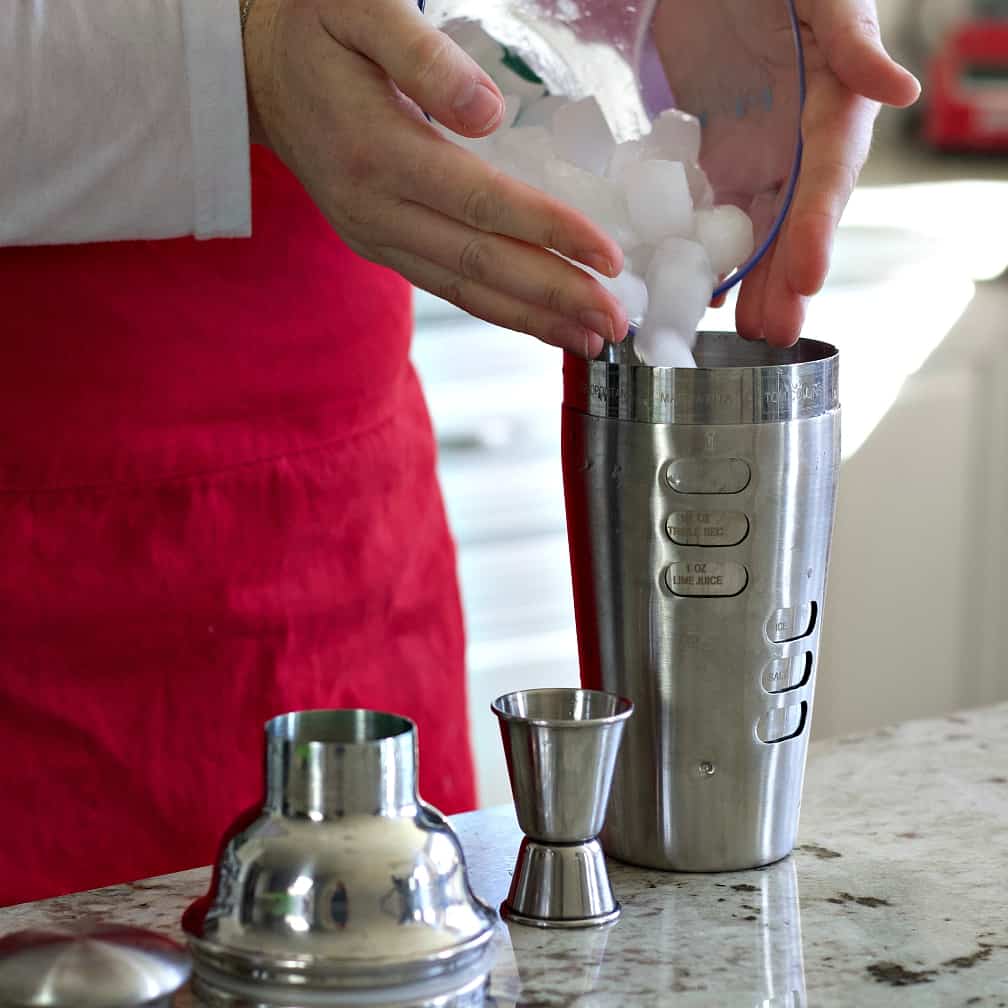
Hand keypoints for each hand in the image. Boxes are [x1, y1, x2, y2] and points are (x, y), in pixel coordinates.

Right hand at [242, 0, 626, 356]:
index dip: (550, 232)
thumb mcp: (360, 9)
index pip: (483, 204)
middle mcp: (375, 210)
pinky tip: (537, 323)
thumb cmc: (315, 31)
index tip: (608, 258)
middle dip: (555, 296)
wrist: (257, 75)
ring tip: (590, 339)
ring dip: (532, 318)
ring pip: (464, 289)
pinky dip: (497, 309)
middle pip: (481, 263)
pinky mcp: (377, 246)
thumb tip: (489, 113)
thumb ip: (423, 56)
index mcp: (379, 153)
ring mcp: (374, 236)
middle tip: (615, 321)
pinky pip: (445, 286)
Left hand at [652, 0, 919, 344]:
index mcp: (832, 103)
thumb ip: (852, 39)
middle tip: (775, 330)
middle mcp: (799, 139)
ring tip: (747, 329)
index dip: (817, 227)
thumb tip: (899, 93)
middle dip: (787, 278)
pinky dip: (710, 250)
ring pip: (759, 227)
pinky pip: (716, 211)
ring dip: (754, 279)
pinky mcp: (718, 155)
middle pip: (796, 219)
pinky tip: (702, 288)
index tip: (806, 277)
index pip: (827, 176)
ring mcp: (758, 152)